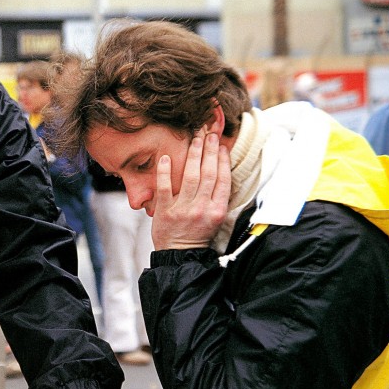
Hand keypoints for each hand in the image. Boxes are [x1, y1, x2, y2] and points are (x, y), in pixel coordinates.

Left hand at [151, 130, 230, 250]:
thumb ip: (218, 197)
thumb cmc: (197, 235)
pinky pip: (165, 188)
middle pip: (208, 173)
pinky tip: (165, 157)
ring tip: (194, 138)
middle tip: (209, 133)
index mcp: (218, 210)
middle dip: (209, 150)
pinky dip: (165, 172)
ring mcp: (183, 209)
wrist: (180, 255)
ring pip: (191, 176)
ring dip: (193, 154)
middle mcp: (203, 208)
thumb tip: (220, 170)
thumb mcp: (215, 218)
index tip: (221, 145)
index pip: (223, 179)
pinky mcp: (165, 211)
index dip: (223, 160)